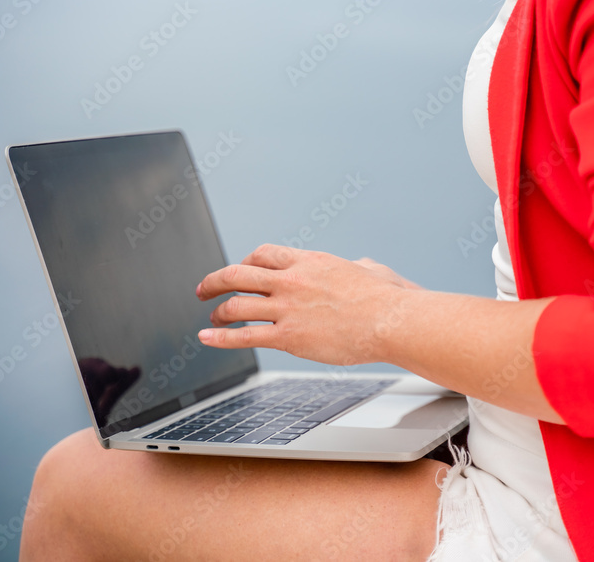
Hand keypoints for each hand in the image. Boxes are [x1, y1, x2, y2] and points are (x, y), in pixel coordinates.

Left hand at [195, 244, 417, 365]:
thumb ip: (359, 265)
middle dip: (215, 281)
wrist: (389, 320)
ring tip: (212, 320)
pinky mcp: (288, 336)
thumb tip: (363, 265)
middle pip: (238, 274)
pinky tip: (207, 339)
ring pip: (236, 305)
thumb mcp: (369, 269)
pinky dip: (220, 338)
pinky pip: (244, 335)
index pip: (262, 254)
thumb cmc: (385, 298)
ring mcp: (287, 308)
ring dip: (218, 312)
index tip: (239, 272)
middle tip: (204, 289)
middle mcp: (292, 281)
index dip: (244, 262)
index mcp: (308, 261)